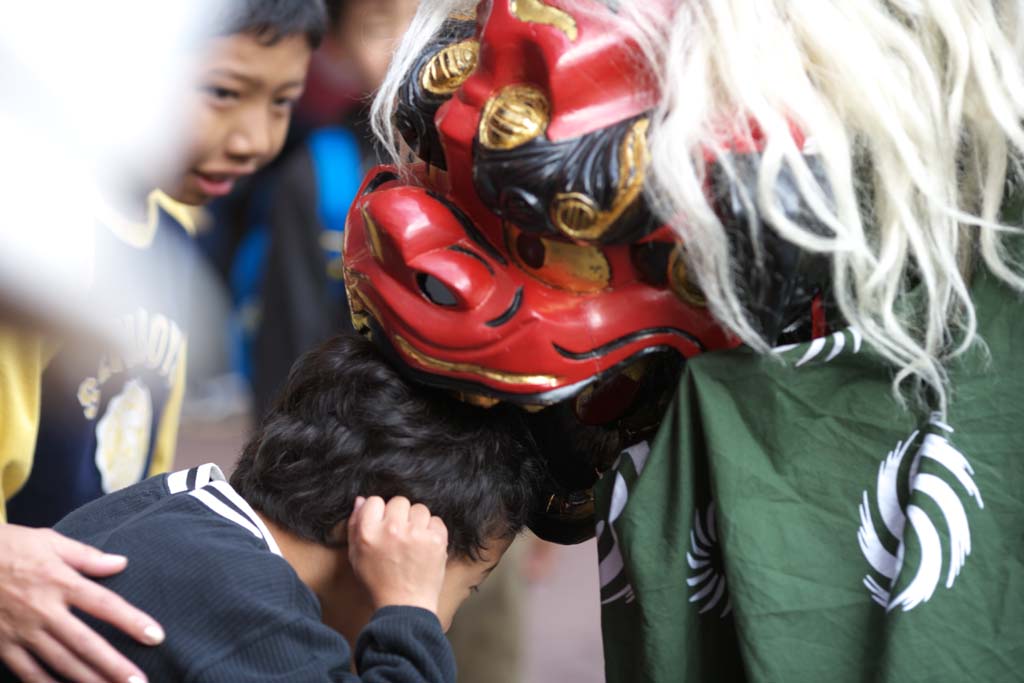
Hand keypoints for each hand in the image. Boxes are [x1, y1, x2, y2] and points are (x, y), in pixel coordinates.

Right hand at [0, 524, 163, 682]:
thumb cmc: (8, 547)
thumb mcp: (49, 541)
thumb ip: (87, 556)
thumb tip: (121, 563)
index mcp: (60, 581)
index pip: (105, 605)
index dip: (132, 621)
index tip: (156, 637)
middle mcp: (44, 610)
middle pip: (86, 643)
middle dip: (114, 665)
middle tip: (139, 682)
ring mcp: (22, 631)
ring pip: (61, 662)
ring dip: (89, 680)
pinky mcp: (3, 645)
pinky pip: (28, 672)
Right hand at [347, 496, 447, 614]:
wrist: (405, 605)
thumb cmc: (378, 582)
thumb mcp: (356, 556)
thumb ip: (355, 526)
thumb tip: (361, 500)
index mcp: (369, 533)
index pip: (374, 501)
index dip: (379, 512)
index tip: (382, 524)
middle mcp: (392, 529)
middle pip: (398, 501)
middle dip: (399, 515)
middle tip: (399, 534)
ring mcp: (416, 534)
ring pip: (419, 508)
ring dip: (416, 522)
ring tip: (413, 540)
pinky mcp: (436, 539)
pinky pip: (435, 520)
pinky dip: (432, 530)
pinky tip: (425, 545)